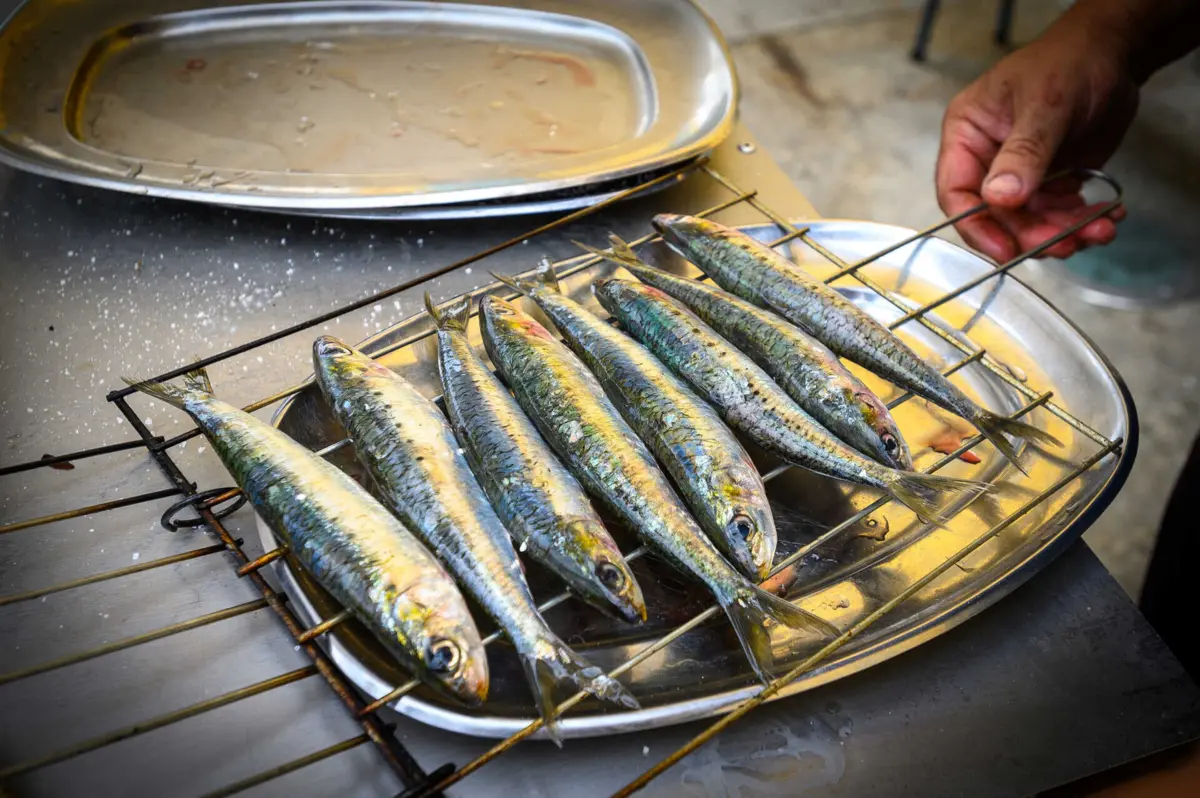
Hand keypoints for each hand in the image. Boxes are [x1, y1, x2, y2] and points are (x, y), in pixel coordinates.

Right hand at [936, 20, 1136, 261]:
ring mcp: (1019, 175)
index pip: (956, 192)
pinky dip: (1083, 221)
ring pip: (1031, 221)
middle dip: (1033, 233)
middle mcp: (987, 161)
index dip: (977, 225)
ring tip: (1099, 230)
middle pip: (997, 216)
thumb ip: (1024, 152)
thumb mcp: (1045, 104)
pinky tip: (1107, 216)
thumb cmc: (1068, 63)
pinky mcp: (1050, 183)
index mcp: (967, 136)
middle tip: (1067, 243)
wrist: (1112, 54)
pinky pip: (1059, 214)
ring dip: (1064, 232)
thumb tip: (1000, 198)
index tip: (1007, 250)